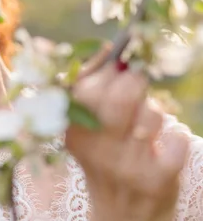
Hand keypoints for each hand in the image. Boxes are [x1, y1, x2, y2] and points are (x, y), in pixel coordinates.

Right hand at [66, 63, 189, 220]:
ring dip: (156, 113)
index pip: (86, 87)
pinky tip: (168, 144)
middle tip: (138, 82)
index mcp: (74, 131)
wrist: (121, 215)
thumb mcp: (86, 128)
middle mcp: (95, 148)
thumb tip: (108, 47)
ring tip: (149, 126)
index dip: (108, 69)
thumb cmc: (105, 159)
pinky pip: (177, 138)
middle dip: (135, 81)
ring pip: (152, 115)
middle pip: (120, 97)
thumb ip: (90, 85)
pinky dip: (178, 135)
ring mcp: (125, 165)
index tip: (119, 63)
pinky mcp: (155, 180)